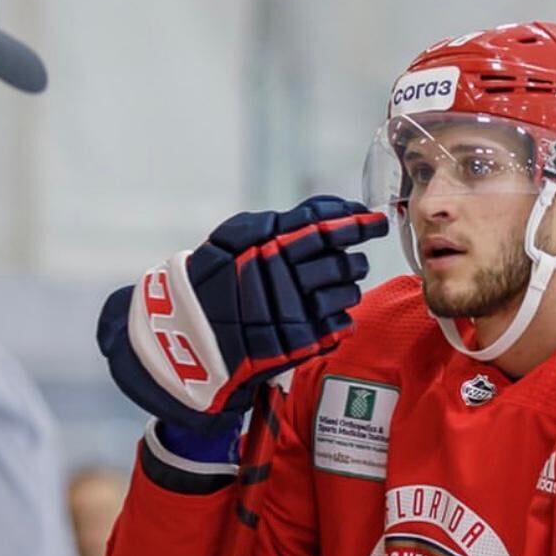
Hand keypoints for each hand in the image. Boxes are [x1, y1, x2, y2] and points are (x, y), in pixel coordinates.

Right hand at [97, 197, 387, 428]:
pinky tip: (327, 315)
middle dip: (352, 258)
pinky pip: (339, 325)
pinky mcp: (300, 344)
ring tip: (334, 288)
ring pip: (347, 292)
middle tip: (350, 257)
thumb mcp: (232, 240)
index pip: (325, 227)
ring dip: (346, 287)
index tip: (371, 219)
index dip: (354, 222)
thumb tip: (329, 210)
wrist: (184, 343)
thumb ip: (277, 223)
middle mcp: (284, 278)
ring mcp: (294, 313)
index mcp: (267, 247)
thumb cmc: (208, 286)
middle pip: (342, 261)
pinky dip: (338, 318)